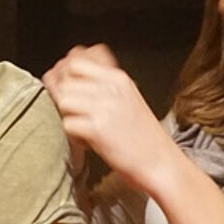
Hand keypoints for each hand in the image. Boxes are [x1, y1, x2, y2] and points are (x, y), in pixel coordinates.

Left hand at [42, 45, 179, 194]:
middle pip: (66, 82)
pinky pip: (68, 124)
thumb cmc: (142, 134)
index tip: (69, 90)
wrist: (160, 162)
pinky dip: (73, 135)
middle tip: (76, 115)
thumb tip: (68, 71)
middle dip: (64, 99)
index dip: (66, 76)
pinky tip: (87, 141)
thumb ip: (102, 83)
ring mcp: (105, 107)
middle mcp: (111, 88)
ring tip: (83, 128)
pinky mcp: (98, 129)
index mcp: (118, 78)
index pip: (76, 62)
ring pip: (64, 101)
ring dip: (68, 117)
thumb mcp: (127, 97)